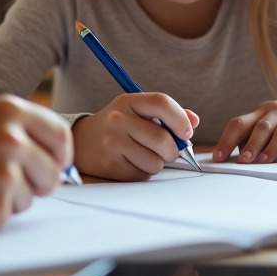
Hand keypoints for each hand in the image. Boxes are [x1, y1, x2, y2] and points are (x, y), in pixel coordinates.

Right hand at [0, 95, 72, 235]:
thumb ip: (15, 130)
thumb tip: (58, 154)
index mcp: (7, 110)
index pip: (59, 134)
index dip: (59, 153)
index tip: (53, 163)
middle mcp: (11, 139)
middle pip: (53, 169)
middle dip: (39, 180)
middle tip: (10, 182)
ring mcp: (5, 174)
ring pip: (33, 194)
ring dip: (13, 196)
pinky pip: (12, 213)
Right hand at [72, 93, 199, 180]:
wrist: (82, 141)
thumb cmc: (118, 125)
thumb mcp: (137, 111)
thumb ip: (166, 113)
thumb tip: (194, 121)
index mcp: (128, 101)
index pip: (161, 102)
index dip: (180, 119)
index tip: (186, 132)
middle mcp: (118, 119)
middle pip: (162, 138)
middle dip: (173, 150)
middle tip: (169, 151)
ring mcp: (112, 143)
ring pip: (155, 161)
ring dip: (158, 163)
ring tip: (145, 155)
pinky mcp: (110, 165)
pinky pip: (143, 174)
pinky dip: (144, 172)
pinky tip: (132, 162)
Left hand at [211, 102, 276, 163]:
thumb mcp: (275, 135)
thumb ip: (256, 142)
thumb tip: (231, 159)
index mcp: (263, 111)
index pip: (239, 123)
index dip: (227, 140)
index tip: (218, 157)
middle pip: (259, 127)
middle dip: (249, 145)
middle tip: (241, 161)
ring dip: (270, 148)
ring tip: (263, 162)